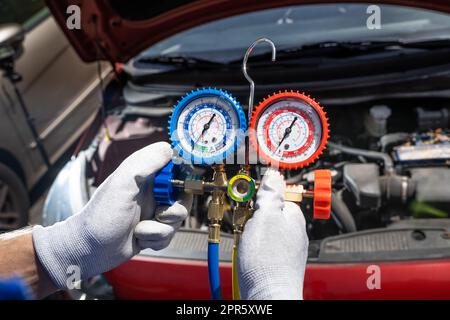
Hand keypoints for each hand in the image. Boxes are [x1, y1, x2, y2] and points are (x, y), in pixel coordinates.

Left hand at [32, 142, 191, 288]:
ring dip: (160, 229)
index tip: (179, 186)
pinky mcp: (154, 231)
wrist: (90, 250)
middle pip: (183, 195)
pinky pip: (170, 235)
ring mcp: (153, 211)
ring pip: (177, 219)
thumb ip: (144, 162)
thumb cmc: (100, 217)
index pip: (175, 166)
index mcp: (144, 175)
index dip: (182, 175)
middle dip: (174, 210)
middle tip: (159, 213)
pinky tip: (139, 239)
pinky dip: (155, 239)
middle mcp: (151, 191)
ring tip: (140, 230)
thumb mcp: (122, 183)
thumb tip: (168, 148)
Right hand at [237, 169, 307, 299]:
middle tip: (245, 224)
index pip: (278, 196)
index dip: (260, 197)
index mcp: (294, 217)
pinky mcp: (277, 264)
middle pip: (269, 215)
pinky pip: (263, 249)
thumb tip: (274, 174)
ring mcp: (287, 250)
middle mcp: (294, 233)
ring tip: (246, 242)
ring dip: (251, 234)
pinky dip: (253, 250)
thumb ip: (271, 194)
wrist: (268, 295)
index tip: (249, 199)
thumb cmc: (268, 261)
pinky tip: (248, 255)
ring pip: (264, 232)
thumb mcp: (265, 217)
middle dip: (253, 218)